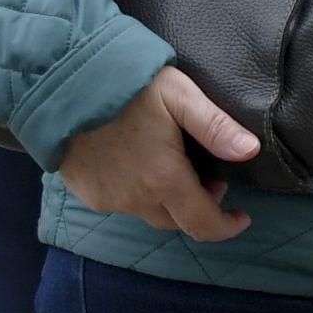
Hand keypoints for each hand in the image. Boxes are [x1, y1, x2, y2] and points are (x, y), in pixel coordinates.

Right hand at [57, 67, 257, 242]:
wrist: (60, 87)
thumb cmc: (127, 86)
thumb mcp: (180, 96)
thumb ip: (216, 127)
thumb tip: (251, 151)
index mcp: (164, 180)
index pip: (202, 224)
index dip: (226, 227)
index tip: (242, 218)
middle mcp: (134, 199)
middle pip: (176, 221)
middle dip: (199, 207)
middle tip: (210, 178)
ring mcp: (107, 199)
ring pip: (148, 212)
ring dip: (168, 200)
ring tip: (177, 167)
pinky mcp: (86, 193)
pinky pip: (121, 204)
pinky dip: (139, 194)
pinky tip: (142, 166)